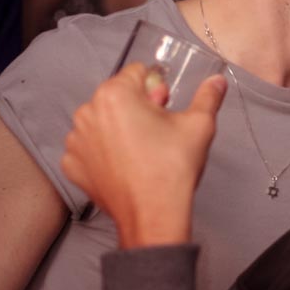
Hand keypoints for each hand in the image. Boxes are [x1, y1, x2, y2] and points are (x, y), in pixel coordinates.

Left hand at [60, 63, 226, 247]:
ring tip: (143, 149)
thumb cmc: (171, 169)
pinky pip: (89, 146)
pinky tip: (125, 163)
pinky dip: (105, 151)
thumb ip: (208, 96)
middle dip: (138, 106)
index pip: (137, 73)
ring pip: (103, 120)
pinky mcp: (72, 165)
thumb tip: (217, 81)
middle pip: (118, 95)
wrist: (153, 216)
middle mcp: (88, 113)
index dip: (157, 88)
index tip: (166, 107)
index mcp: (114, 95)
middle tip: (158, 130)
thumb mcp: (199, 125)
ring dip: (120, 127)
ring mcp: (76, 141)